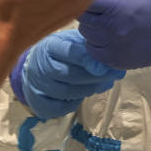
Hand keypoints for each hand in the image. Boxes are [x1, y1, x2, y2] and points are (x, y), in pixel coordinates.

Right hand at [9, 30, 123, 118]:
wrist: (36, 66)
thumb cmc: (62, 52)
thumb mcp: (73, 42)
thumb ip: (91, 51)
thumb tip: (114, 68)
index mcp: (51, 46)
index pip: (68, 51)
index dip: (87, 59)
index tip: (104, 66)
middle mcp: (41, 65)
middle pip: (70, 74)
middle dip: (95, 77)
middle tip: (113, 76)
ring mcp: (38, 85)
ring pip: (67, 92)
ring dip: (88, 90)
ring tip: (102, 84)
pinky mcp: (38, 102)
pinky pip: (59, 108)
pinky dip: (74, 104)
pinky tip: (82, 95)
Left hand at [78, 0, 150, 72]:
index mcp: (118, 9)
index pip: (87, 1)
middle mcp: (111, 29)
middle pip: (83, 19)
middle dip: (87, 11)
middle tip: (99, 9)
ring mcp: (111, 47)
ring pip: (86, 35)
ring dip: (91, 27)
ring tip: (106, 23)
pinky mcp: (112, 61)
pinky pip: (92, 50)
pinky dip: (95, 42)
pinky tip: (107, 36)